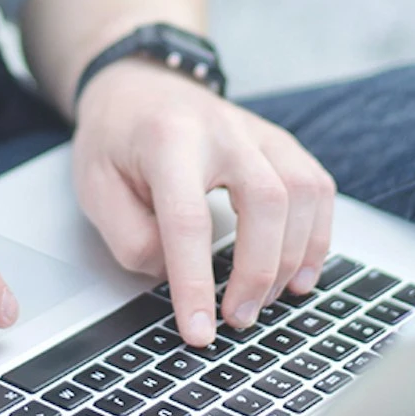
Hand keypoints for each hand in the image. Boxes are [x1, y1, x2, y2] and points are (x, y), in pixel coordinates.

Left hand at [72, 60, 335, 346]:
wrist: (139, 86)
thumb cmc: (116, 139)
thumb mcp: (96, 189)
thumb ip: (132, 238)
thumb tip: (177, 278)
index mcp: (168, 139)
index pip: (188, 219)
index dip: (195, 282)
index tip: (199, 330)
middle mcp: (222, 129)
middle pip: (266, 200)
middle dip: (259, 271)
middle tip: (238, 319)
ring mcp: (258, 132)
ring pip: (303, 191)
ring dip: (293, 257)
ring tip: (267, 301)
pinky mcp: (281, 143)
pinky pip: (318, 188)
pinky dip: (317, 236)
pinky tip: (300, 273)